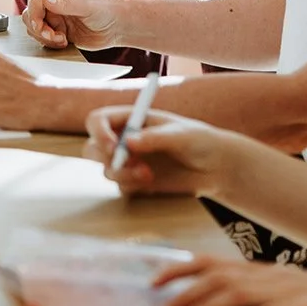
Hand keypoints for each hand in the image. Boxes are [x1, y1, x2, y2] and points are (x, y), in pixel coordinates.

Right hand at [23, 0, 122, 50]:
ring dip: (44, 37)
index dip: (34, 12)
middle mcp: (52, 3)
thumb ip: (65, 4)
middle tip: (51, 36)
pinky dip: (50, 43)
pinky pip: (43, 40)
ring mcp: (54, 19)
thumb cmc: (105, 10)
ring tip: (61, 39)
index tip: (39, 25)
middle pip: (30, 15)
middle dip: (38, 28)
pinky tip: (64, 43)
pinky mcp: (57, 33)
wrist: (116, 28)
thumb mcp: (86, 7)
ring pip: (34, 29)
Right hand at [84, 106, 243, 197]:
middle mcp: (125, 138)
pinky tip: (153, 182)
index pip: (99, 120)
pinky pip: (121, 187)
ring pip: (106, 169)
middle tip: (122, 163)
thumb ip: (156, 137)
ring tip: (148, 175)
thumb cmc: (199, 141)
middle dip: (103, 157)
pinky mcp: (136, 182)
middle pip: (92, 147)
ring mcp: (129, 161)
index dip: (99, 132)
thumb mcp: (181, 135)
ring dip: (122, 174)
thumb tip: (130, 142)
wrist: (214, 168)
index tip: (113, 147)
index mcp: (132, 118)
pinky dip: (132, 186)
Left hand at [154, 255, 306, 305]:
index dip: (179, 268)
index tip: (153, 281)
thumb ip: (247, 297)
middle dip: (185, 295)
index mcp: (256, 271)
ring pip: (237, 294)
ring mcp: (285, 291)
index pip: (209, 262)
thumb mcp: (276, 293)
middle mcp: (266, 276)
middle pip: (217, 279)